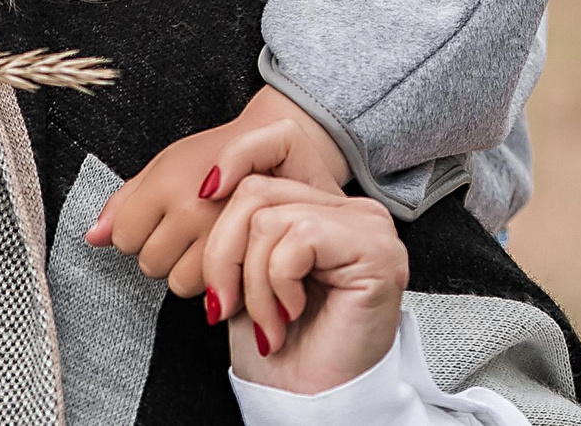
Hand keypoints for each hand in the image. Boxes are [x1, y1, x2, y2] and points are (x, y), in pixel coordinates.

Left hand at [85, 85, 349, 292]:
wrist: (276, 152)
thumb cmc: (213, 155)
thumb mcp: (164, 165)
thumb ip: (124, 202)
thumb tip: (92, 237)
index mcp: (166, 183)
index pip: (124, 236)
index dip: (133, 232)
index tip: (151, 221)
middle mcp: (193, 210)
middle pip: (149, 263)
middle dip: (158, 252)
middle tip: (180, 231)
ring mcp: (223, 234)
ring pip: (179, 283)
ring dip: (184, 270)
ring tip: (201, 243)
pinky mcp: (249, 255)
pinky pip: (212, 289)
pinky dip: (212, 280)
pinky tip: (220, 256)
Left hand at [204, 175, 406, 394]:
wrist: (308, 403)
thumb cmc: (281, 347)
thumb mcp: (244, 273)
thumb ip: (238, 224)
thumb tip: (207, 186)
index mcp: (323, 209)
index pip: (256, 177)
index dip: (220, 212)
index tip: (204, 232)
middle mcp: (352, 211)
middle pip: (256, 191)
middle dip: (224, 255)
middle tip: (227, 305)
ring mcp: (369, 228)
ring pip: (269, 218)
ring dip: (253, 282)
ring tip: (269, 322)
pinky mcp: (376, 251)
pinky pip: (297, 239)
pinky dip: (278, 284)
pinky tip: (292, 313)